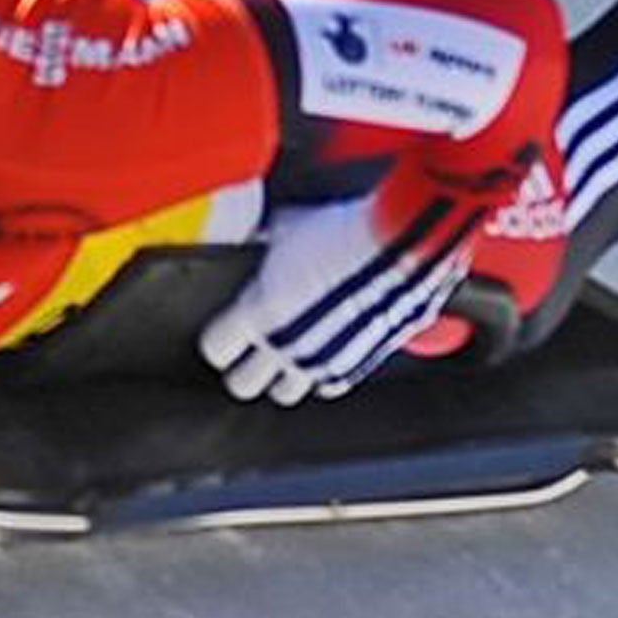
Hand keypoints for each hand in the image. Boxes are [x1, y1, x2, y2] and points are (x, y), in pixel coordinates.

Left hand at [198, 195, 473, 405]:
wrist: (401, 244)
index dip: (219, 339)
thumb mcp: (292, 225)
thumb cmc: (346, 230)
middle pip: (243, 385)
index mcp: (258, 314)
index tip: (225, 331)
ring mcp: (321, 363)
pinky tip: (329, 350)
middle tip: (253, 350)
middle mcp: (285, 347)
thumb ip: (270, 239)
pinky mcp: (358, 367)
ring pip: (286, 392)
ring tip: (292, 352)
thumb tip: (261, 233)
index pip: (216, 348)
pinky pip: (331, 385)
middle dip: (246, 368)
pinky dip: (326, 373)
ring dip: (285, 375)